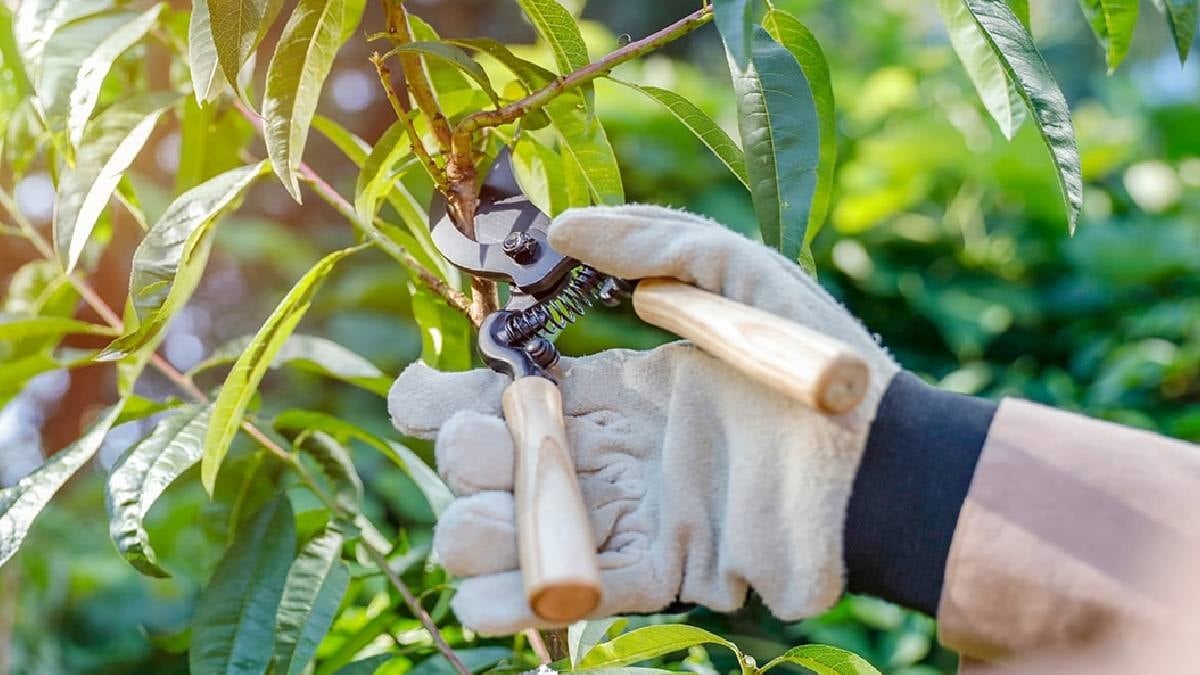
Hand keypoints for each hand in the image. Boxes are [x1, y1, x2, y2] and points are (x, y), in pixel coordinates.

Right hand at [389, 205, 898, 633]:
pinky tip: (487, 598)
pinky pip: (577, 592)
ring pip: (519, 536)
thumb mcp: (741, 275)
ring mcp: (631, 515)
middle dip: (464, 459)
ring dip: (477, 536)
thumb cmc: (820, 365)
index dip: (448, 394)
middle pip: (495, 465)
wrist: (885, 461)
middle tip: (489, 445)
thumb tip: (564, 225)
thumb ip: (657, 243)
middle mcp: (610, 454)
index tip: (421, 390)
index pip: (505, 394)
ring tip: (479, 528)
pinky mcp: (661, 570)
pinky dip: (521, 603)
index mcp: (616, 390)